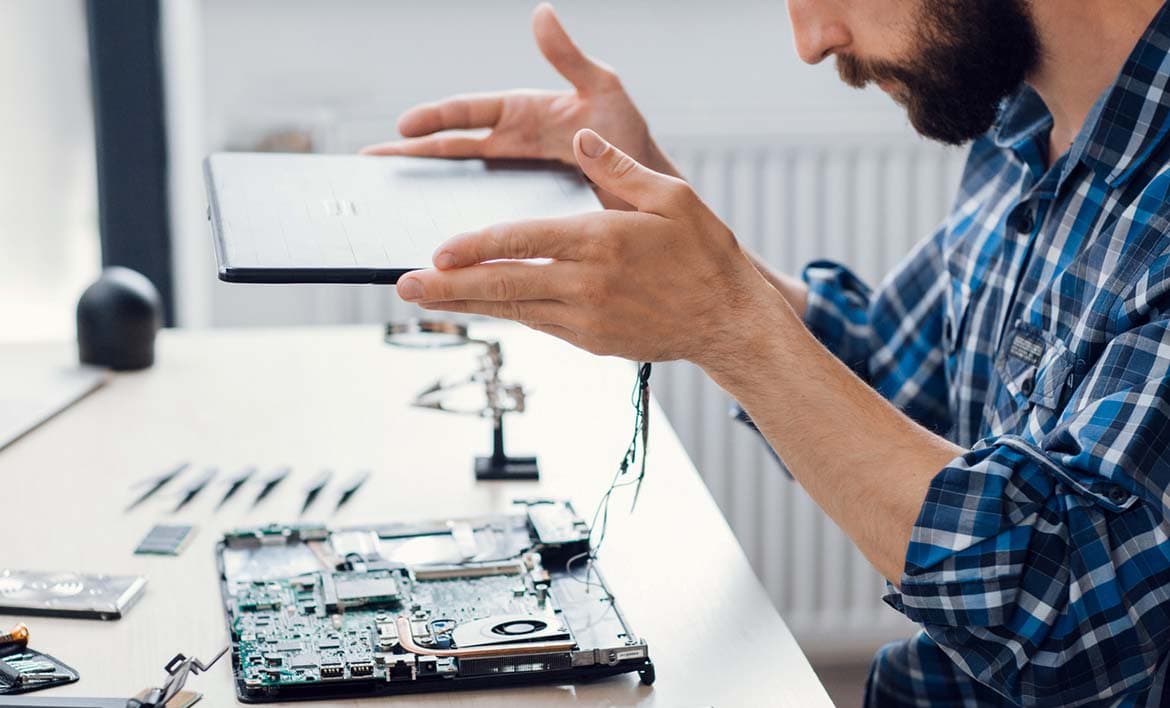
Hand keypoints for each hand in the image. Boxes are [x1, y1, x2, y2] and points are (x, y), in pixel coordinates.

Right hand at [360, 3, 679, 207]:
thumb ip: (569, 57)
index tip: (403, 126)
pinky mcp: (523, 210)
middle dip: (411, 154)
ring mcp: (515, 180)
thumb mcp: (603, 89)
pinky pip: (484, 215)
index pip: (469, 112)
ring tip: (388, 200)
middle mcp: (512, 146)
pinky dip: (458, 222)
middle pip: (451, 149)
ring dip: (425, 188)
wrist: (650, 193)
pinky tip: (437, 240)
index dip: (436, 118)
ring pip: (459, 183)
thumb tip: (541, 12)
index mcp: (522, 113)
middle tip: (370, 164)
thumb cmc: (630, 138)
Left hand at [395, 129, 781, 365]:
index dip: (477, 246)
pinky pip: (538, 324)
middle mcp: (587, 284)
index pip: (524, 241)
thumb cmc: (705, 254)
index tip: (438, 250)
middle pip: (504, 284)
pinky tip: (481, 306)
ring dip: (466, 304)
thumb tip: (577, 137)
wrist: (728, 321)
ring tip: (425, 299)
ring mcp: (587, 318)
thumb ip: (617, 168)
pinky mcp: (591, 339)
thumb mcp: (671, 197)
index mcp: (602, 242)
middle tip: (404, 286)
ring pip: (513, 309)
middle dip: (449, 286)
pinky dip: (505, 313)